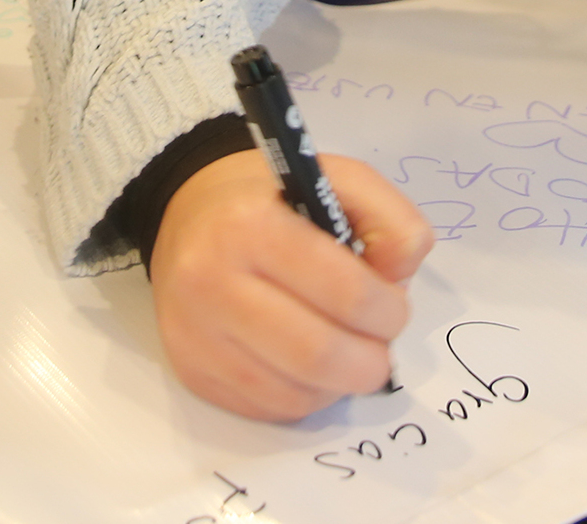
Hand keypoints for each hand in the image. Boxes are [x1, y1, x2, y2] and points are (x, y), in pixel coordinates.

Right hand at [150, 149, 433, 421]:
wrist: (187, 213)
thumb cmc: (271, 197)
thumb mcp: (338, 177)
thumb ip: (390, 219)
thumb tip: (399, 282)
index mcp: (250, 225)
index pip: (345, 293)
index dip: (389, 312)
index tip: (394, 307)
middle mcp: (210, 281)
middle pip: (317, 356)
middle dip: (370, 363)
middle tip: (379, 348)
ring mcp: (194, 333)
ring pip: (294, 394)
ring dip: (338, 384)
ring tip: (345, 352)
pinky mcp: (189, 370)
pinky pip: (268, 408)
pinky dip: (305, 396)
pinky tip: (307, 366)